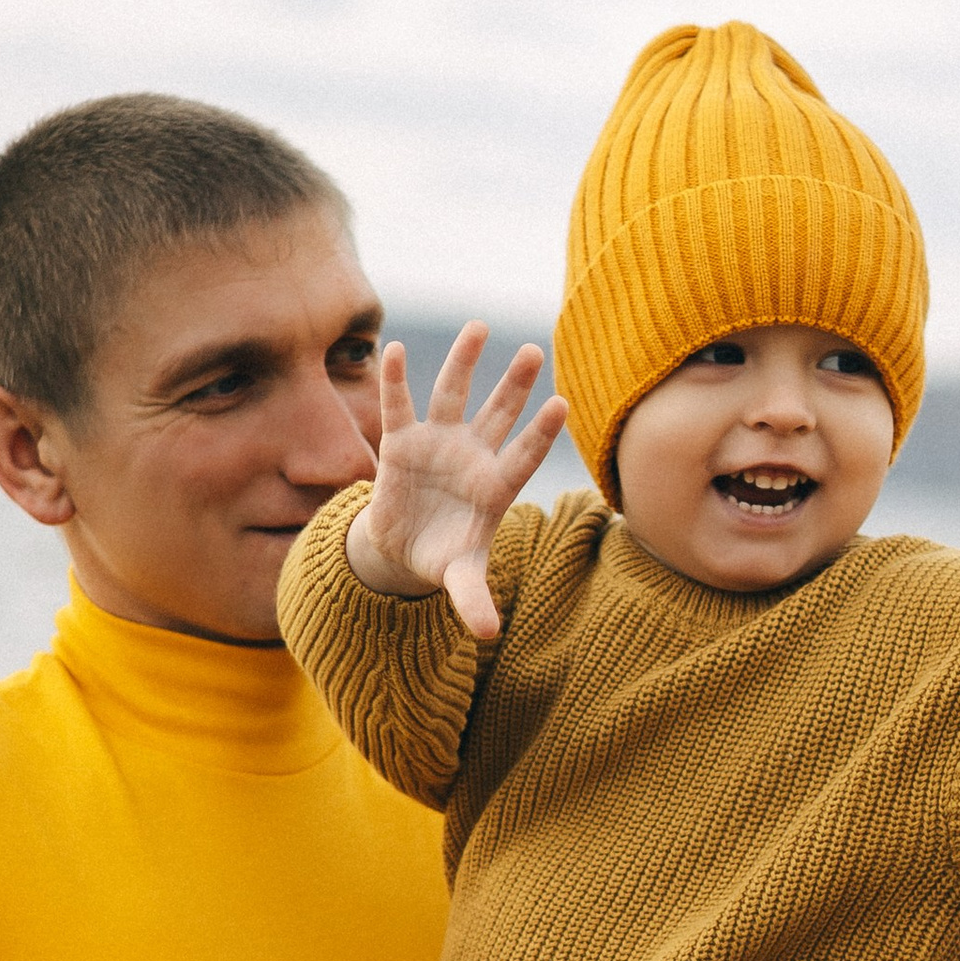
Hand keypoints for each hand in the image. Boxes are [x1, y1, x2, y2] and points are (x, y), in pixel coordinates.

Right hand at [346, 324, 567, 640]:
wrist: (406, 548)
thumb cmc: (444, 556)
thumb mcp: (460, 577)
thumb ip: (474, 598)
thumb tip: (490, 634)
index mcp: (494, 486)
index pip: (523, 455)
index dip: (540, 433)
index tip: (563, 405)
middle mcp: (472, 456)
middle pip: (498, 414)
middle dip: (514, 385)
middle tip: (535, 351)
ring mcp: (438, 444)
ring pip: (454, 395)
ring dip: (465, 362)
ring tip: (481, 326)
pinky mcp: (402, 442)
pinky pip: (400, 406)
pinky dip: (397, 379)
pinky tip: (396, 348)